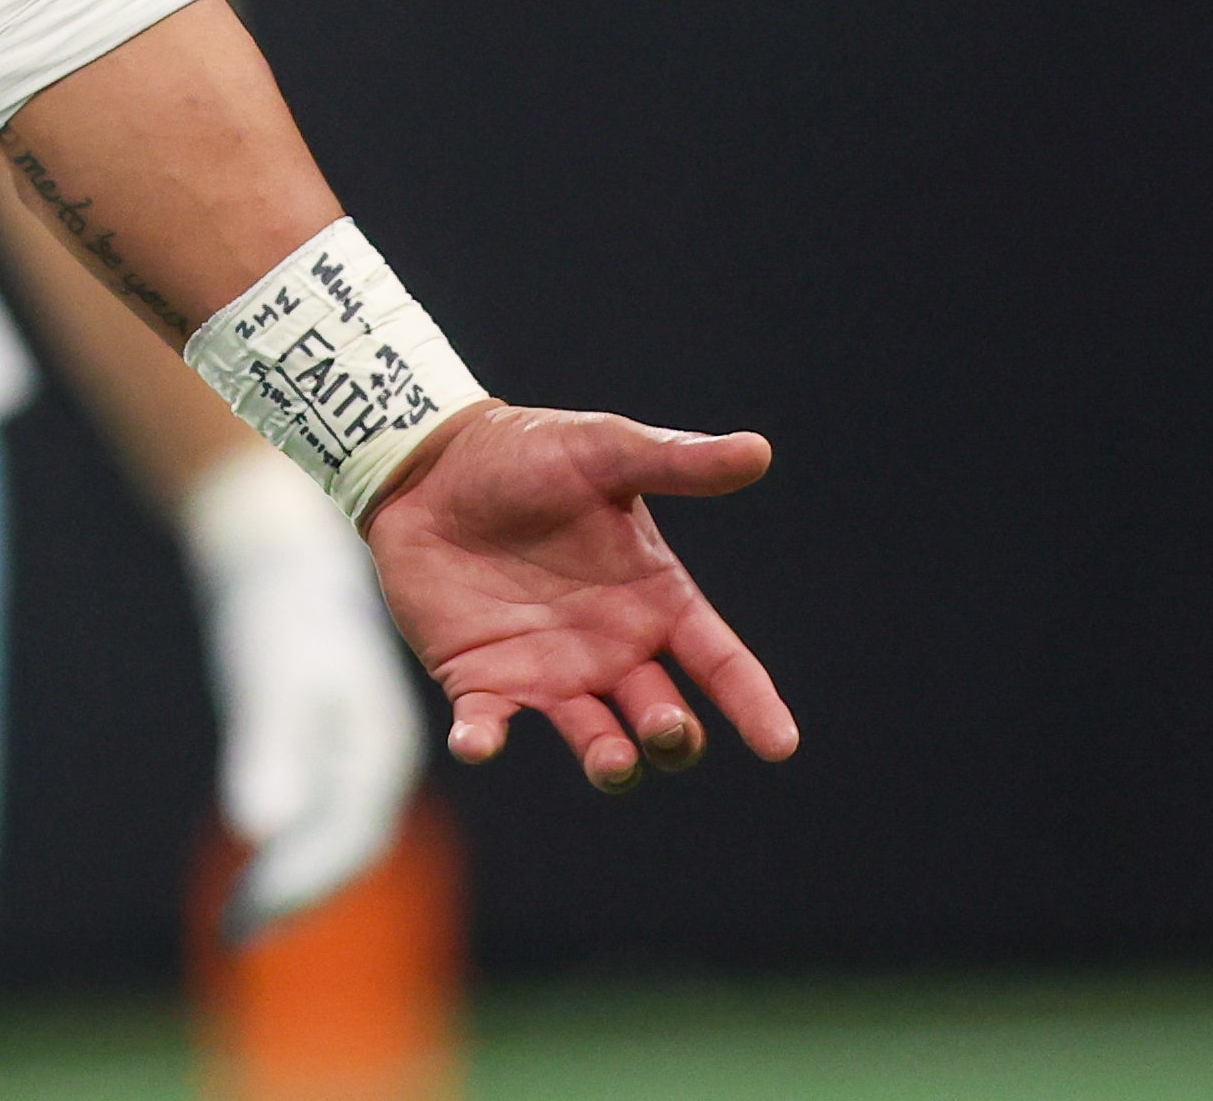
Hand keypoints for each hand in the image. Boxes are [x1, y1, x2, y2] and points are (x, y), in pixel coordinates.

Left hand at [180, 451, 426, 926]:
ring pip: (334, 835)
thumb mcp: (274, 677)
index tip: (250, 924)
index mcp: (380, 747)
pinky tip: (250, 861)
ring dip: (289, 880)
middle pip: (347, 849)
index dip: (302, 886)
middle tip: (233, 937)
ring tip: (234, 923)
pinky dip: (284, 845)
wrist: (285, 554)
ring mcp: (359, 750)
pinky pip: (316, 811)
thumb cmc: (281, 611)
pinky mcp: (331, 741)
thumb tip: (256, 830)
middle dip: (295, 896)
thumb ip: (270, 751)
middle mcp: (379, 757)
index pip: (349, 841)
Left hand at [363, 402, 792, 792]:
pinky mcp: (482, 681)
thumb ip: (676, 461)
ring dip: (609, 760)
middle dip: (672, 735)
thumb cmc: (527, 455)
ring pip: (596, 740)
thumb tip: (758, 450)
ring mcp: (549, 672)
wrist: (430, 464)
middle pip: (662, 717)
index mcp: (654, 599)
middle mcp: (611, 649)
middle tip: (664, 727)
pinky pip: (489, 728)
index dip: (753, 703)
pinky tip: (479, 743)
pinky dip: (484, 742)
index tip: (781, 743)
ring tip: (614, 761)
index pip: (719, 662)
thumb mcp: (604, 451)